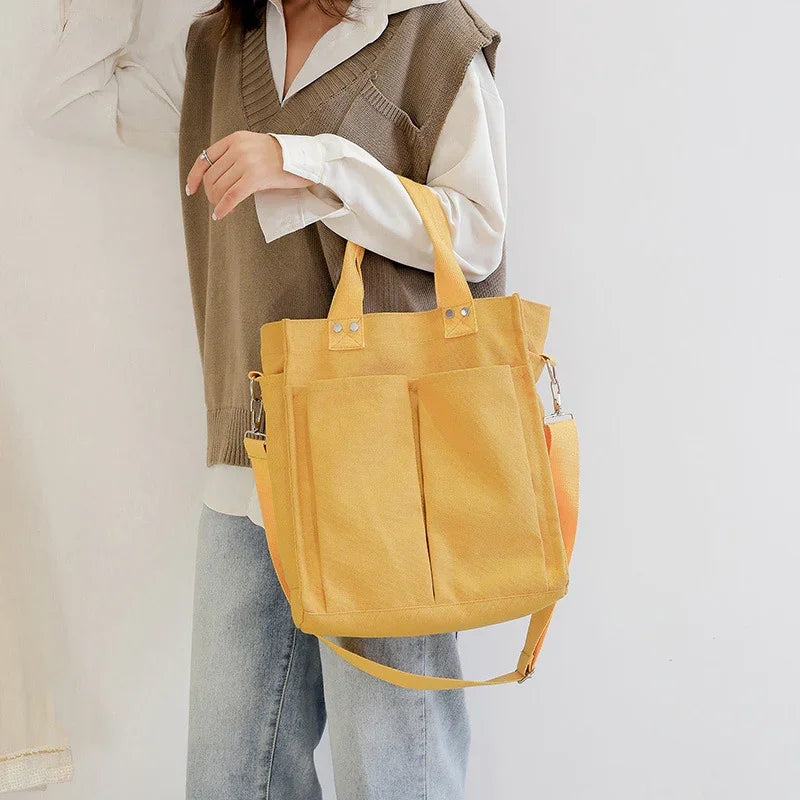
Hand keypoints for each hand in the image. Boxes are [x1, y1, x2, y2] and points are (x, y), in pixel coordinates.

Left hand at [185, 131, 314, 219]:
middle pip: (211, 176)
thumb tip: (217, 179)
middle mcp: (238, 148)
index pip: (205, 158)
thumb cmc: (281, 159)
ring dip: (218, 202)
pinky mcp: (255, 177)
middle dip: (210, 194)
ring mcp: (246, 162)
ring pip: (220, 187)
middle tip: (217, 204)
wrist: (304, 160)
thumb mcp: (253, 148)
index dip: (195, 176)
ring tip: (224, 208)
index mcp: (235, 139)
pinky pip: (232, 196)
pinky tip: (222, 215)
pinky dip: (224, 208)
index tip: (191, 189)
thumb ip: (234, 156)